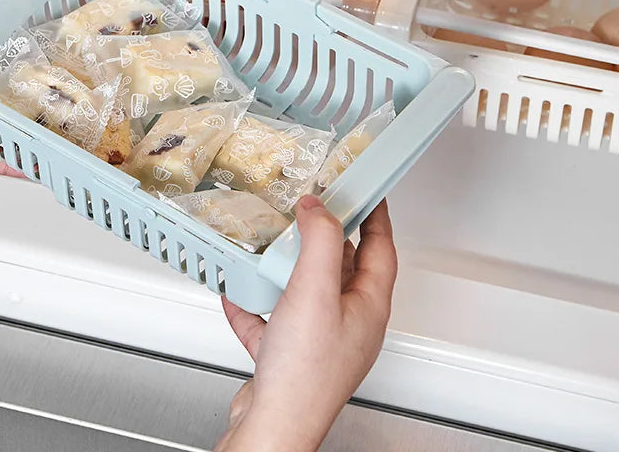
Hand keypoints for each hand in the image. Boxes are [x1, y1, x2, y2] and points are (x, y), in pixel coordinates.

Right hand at [216, 196, 396, 451]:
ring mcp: (319, 342)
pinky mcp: (288, 357)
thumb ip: (321, 242)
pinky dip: (256, 304)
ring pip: (307, 293)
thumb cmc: (304, 373)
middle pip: (345, 269)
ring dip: (290, 269)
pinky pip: (272, 321)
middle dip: (329, 237)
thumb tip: (319, 208)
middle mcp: (347, 323)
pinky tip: (237, 294)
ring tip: (273, 246)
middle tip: (314, 210)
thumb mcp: (316, 290)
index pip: (381, 249)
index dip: (376, 216)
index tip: (369, 191)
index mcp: (366, 307)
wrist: (273, 428)